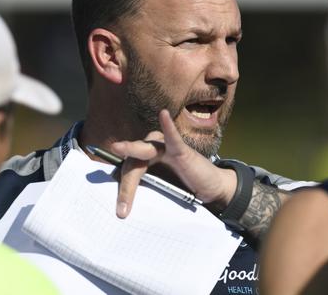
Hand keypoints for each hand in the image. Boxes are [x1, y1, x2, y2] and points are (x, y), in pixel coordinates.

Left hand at [111, 109, 236, 217]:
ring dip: (130, 149)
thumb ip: (146, 192)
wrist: (211, 189)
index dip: (123, 192)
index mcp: (142, 164)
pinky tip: (164, 114)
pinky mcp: (180, 149)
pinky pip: (173, 137)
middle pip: (131, 164)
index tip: (121, 213)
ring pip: (143, 150)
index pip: (127, 173)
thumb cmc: (184, 189)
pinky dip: (168, 127)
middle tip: (122, 209)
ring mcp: (165, 149)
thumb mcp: (161, 192)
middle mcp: (150, 152)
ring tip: (117, 147)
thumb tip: (125, 211)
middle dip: (126, 186)